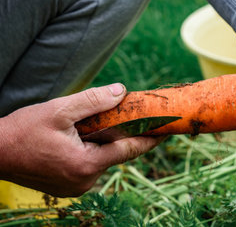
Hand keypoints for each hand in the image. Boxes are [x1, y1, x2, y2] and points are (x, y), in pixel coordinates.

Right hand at [0, 84, 164, 196]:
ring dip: (104, 142)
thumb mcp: (59, 110)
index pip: (130, 150)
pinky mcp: (68, 187)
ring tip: (93, 124)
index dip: (151, 138)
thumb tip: (122, 91)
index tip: (167, 129)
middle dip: (124, 134)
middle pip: (117, 153)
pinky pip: (90, 165)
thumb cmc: (23, 131)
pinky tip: (81, 137)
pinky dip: (92, 150)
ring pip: (103, 159)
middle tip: (131, 115)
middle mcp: (85, 181)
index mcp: (86, 164)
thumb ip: (93, 101)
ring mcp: (76, 187)